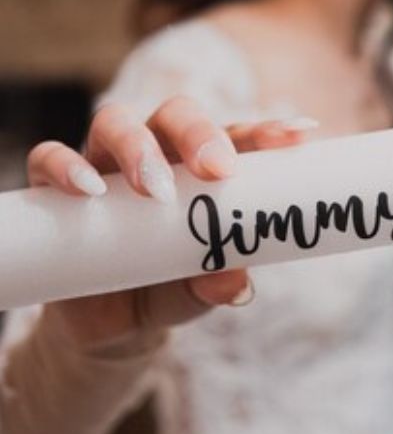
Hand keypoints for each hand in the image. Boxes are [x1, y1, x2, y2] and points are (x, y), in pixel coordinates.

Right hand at [25, 99, 316, 350]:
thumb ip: (218, 281)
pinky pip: (51, 158)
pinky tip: (89, 189)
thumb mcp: (199, 288)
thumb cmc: (172, 283)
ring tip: (155, 188)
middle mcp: (159, 148)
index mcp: (205, 162)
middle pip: (177, 113)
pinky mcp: (60, 186)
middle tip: (218, 169)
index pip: (239, 134)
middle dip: (200, 133)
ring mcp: (107, 161)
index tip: (298, 136)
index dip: (268, 131)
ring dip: (137, 148)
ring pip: (116, 122)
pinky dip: (67, 166)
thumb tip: (235, 283)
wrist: (111, 320)